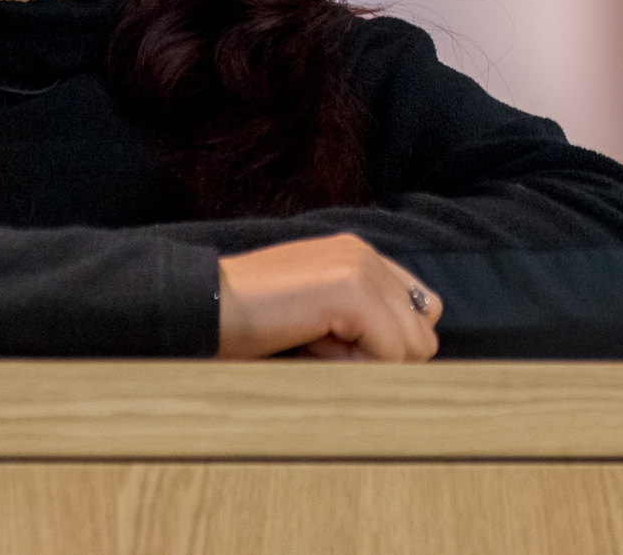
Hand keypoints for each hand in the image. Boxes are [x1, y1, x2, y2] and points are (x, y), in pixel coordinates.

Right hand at [215, 233, 441, 360]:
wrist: (200, 306)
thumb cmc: (247, 323)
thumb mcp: (315, 317)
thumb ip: (359, 323)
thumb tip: (404, 359)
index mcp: (360, 257)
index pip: (417, 314)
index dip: (382, 348)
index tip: (328, 344)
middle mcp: (367, 254)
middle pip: (422, 333)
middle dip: (378, 358)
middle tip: (320, 346)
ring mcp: (362, 267)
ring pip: (412, 348)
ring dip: (365, 364)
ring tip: (313, 343)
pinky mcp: (353, 290)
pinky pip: (390, 354)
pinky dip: (354, 367)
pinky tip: (310, 345)